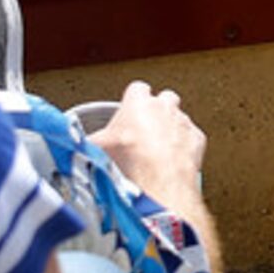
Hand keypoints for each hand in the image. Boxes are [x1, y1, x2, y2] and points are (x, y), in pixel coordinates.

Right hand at [90, 79, 206, 202]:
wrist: (158, 183)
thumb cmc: (128, 162)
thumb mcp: (95, 149)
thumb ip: (87, 142)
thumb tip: (76, 146)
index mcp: (139, 102)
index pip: (137, 88)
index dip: (133, 100)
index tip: (128, 111)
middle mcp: (164, 107)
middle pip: (164, 98)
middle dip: (157, 110)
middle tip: (145, 129)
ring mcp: (183, 123)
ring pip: (179, 118)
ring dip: (171, 129)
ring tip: (158, 149)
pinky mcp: (197, 140)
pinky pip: (191, 138)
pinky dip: (184, 147)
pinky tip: (173, 160)